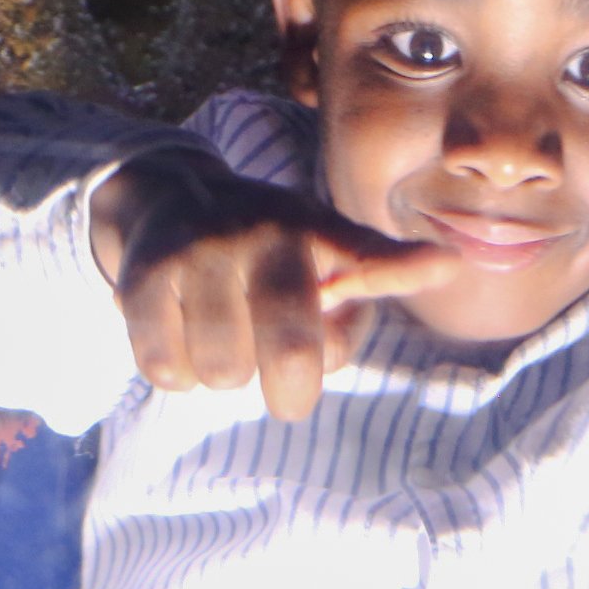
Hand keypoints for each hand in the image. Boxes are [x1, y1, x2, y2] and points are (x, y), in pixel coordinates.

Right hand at [89, 154, 456, 419]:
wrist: (167, 199)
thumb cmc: (267, 255)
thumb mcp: (324, 257)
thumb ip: (364, 295)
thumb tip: (398, 298)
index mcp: (319, 234)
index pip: (369, 256)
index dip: (405, 266)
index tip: (444, 263)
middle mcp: (264, 236)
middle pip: (288, 351)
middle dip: (290, 389)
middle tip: (286, 389)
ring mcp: (202, 252)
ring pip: (223, 370)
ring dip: (225, 375)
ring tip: (225, 342)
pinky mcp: (144, 277)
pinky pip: (168, 368)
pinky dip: (178, 372)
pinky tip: (183, 337)